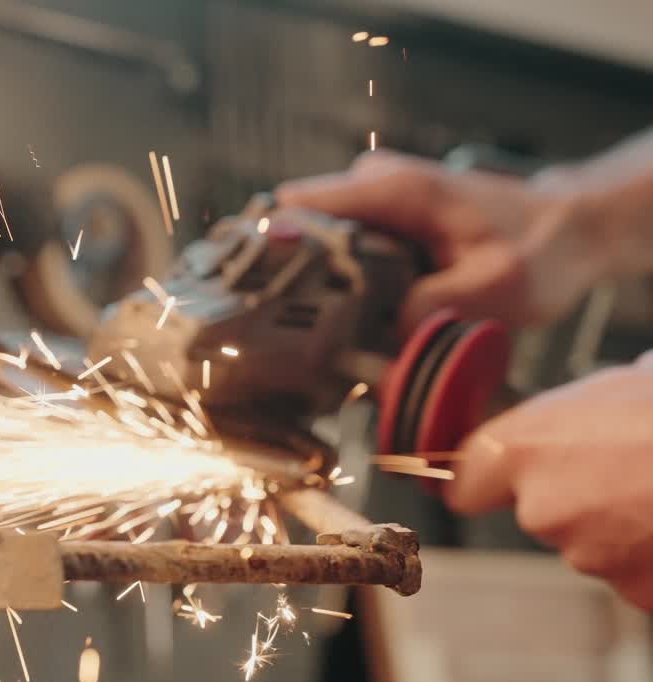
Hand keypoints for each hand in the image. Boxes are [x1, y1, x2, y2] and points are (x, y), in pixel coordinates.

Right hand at [276, 150, 611, 332]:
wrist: (569, 229)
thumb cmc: (540, 250)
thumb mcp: (494, 290)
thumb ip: (429, 309)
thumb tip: (373, 343)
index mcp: (392, 189)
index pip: (294, 208)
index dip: (271, 253)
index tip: (266, 298)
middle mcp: (371, 184)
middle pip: (297, 232)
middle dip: (297, 282)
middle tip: (308, 334)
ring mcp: (372, 198)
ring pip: (315, 245)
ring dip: (321, 287)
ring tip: (337, 331)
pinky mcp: (380, 217)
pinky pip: (338, 250)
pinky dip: (344, 284)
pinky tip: (361, 318)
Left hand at [448, 362, 652, 609]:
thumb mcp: (617, 386)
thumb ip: (567, 416)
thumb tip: (563, 417)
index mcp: (523, 448)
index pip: (464, 484)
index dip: (482, 482)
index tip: (490, 483)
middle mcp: (542, 507)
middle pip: (538, 514)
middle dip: (575, 499)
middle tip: (628, 471)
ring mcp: (589, 555)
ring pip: (592, 546)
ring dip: (622, 528)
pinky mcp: (635, 590)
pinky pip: (637, 573)